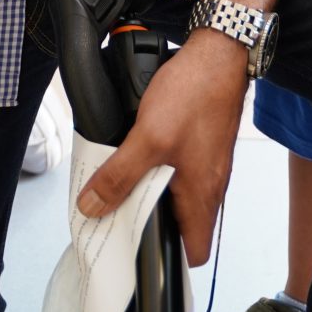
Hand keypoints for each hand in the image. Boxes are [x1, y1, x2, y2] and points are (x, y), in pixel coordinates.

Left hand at [76, 30, 244, 264]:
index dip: (167, 259)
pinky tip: (135, 154)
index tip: (134, 252)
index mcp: (202, 196)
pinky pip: (177, 170)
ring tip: (117, 185)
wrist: (218, 52)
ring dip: (148, 192)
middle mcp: (209, 185)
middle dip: (147, 223)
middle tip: (113, 218)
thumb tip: (92, 207)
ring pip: (176, 195)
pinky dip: (155, 169)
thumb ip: (119, 175)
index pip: (193, 252)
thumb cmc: (194, 94)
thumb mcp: (148, 138)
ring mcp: (207, 164)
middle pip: (181, 224)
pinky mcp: (201, 143)